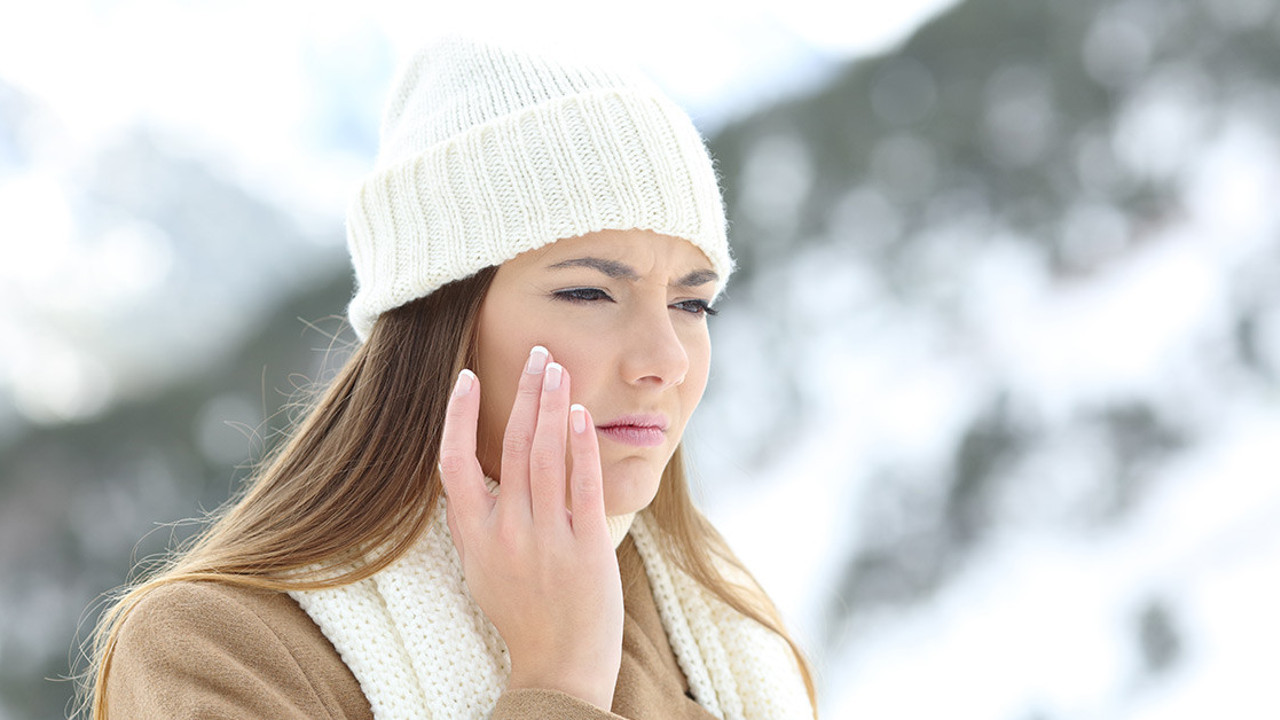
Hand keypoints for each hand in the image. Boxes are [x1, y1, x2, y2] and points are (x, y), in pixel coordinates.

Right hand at [437, 346, 623, 710]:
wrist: (559, 666)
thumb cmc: (522, 614)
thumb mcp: (482, 569)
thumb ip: (474, 521)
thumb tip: (466, 475)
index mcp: (474, 537)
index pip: (454, 464)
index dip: (457, 417)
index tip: (466, 377)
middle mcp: (507, 533)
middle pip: (511, 446)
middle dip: (524, 393)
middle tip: (537, 353)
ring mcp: (547, 540)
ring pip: (545, 456)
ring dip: (552, 406)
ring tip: (558, 368)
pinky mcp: (586, 547)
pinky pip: (582, 485)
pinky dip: (580, 446)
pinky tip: (581, 415)